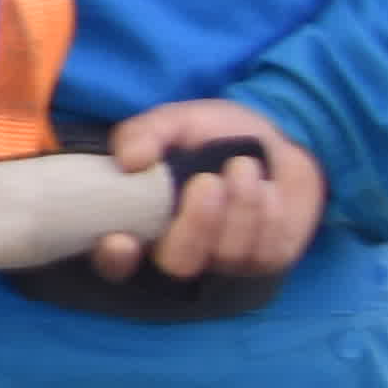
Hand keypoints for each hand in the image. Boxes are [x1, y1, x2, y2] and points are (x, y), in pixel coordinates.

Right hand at [98, 100, 320, 288]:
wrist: (272, 141)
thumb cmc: (210, 134)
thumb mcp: (174, 122)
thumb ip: (145, 134)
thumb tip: (129, 161)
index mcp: (140, 222)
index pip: (115, 262)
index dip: (115, 259)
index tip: (122, 239)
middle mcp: (177, 250)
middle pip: (178, 265)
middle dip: (196, 224)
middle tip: (208, 180)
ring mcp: (221, 261)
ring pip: (227, 255)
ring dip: (240, 205)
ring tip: (243, 165)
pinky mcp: (265, 261)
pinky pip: (266, 250)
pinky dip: (267, 211)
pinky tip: (266, 187)